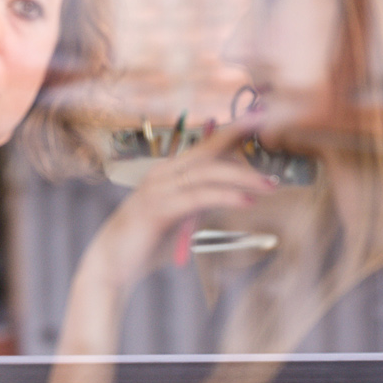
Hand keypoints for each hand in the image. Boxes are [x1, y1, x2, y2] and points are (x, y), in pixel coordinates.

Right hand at [82, 117, 276, 288]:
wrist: (113, 263)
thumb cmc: (146, 241)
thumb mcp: (182, 217)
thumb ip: (202, 201)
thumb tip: (232, 192)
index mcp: (169, 171)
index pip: (205, 146)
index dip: (231, 132)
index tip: (258, 119)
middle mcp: (163, 173)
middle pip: (208, 152)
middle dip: (239, 139)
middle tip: (268, 132)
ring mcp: (159, 189)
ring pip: (207, 174)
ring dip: (242, 177)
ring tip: (268, 185)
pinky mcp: (158, 208)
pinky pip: (197, 197)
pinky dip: (224, 196)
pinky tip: (245, 201)